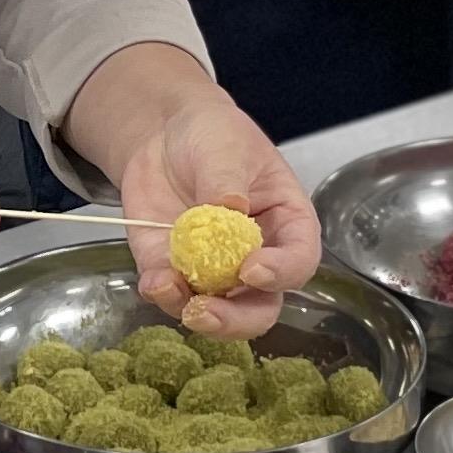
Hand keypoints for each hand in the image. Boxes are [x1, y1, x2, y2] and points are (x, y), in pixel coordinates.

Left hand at [112, 84, 319, 337]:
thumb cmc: (214, 135)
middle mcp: (255, 257)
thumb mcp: (227, 146)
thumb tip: (230, 207)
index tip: (252, 268)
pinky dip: (161, 293)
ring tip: (167, 288)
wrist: (164, 134)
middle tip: (208, 312)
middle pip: (260, 307)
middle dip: (236, 318)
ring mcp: (213, 270)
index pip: (299, 260)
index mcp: (286, 224)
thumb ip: (227, 178)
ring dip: (193, 312)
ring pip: (215, 312)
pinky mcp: (173, 269)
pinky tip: (153, 281)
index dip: (282, 272)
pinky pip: (170, 293)